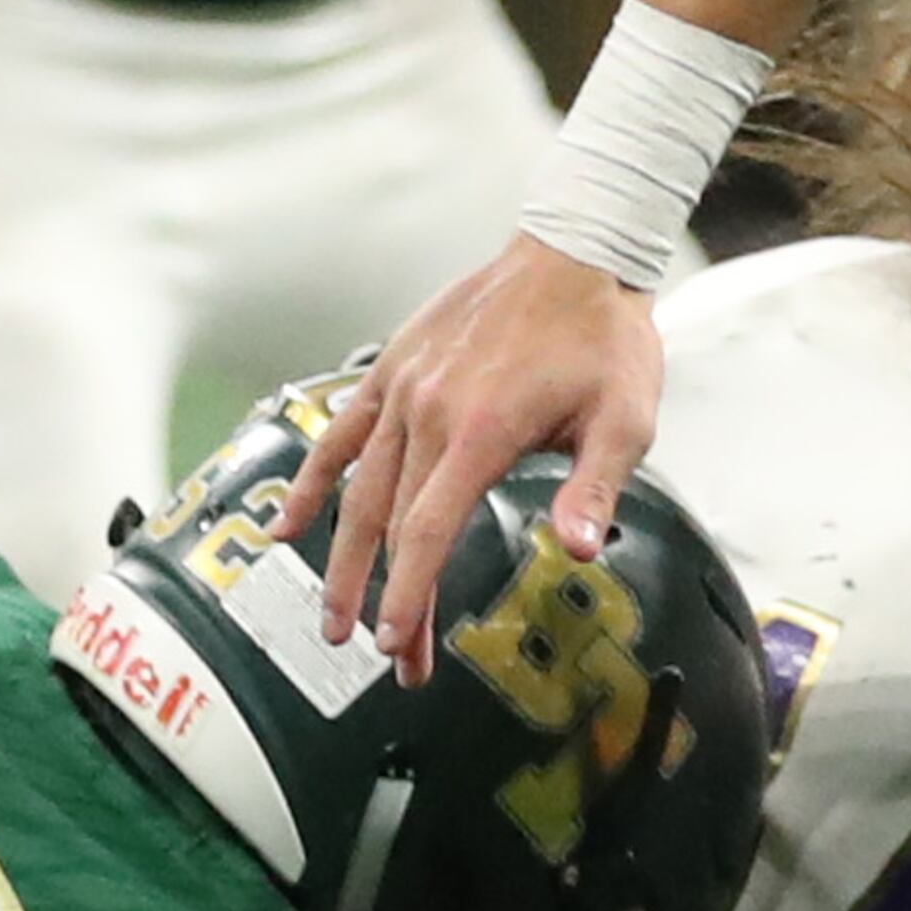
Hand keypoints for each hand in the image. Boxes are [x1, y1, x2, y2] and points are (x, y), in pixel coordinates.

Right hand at [298, 235, 661, 673]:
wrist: (576, 253)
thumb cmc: (603, 337)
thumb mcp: (624, 418)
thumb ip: (594, 488)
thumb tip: (577, 548)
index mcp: (480, 431)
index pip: (426, 531)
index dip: (407, 594)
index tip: (395, 643)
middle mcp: (428, 412)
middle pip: (391, 524)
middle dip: (384, 598)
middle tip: (388, 657)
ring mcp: (402, 390)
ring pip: (357, 488)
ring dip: (342, 559)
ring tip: (333, 616)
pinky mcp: (391, 369)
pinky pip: (339, 433)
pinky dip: (311, 481)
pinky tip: (287, 525)